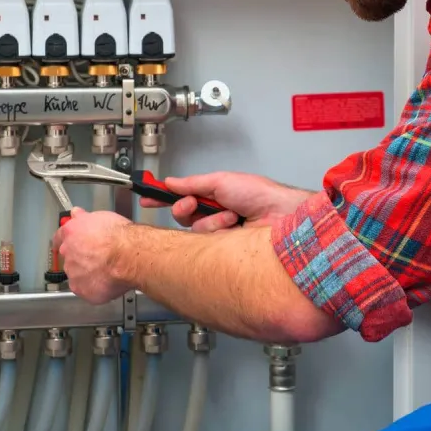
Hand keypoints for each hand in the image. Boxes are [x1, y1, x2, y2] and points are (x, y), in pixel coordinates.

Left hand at [52, 207, 132, 303]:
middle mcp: (68, 254)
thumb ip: (84, 217)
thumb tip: (76, 213)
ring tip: (107, 271)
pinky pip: (87, 291)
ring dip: (88, 274)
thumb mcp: (101, 217)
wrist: (128, 257)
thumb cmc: (119, 236)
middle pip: (70, 258)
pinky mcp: (82, 290)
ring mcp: (73, 274)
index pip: (59, 237)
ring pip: (78, 276)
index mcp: (70, 233)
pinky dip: (96, 288)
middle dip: (81, 259)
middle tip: (99, 258)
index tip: (67, 243)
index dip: (64, 240)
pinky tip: (108, 282)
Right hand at [139, 172, 313, 232]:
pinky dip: (218, 232)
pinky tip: (233, 227)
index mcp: (215, 196)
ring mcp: (221, 232)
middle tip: (193, 205)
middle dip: (186, 209)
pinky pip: (208, 244)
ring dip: (211, 220)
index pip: (182, 197)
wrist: (283, 216)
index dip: (164, 198)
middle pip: (184, 216)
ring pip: (195, 231)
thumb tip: (171, 181)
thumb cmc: (263, 196)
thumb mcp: (223, 182)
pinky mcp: (226, 249)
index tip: (147, 197)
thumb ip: (193, 183)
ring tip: (230, 215)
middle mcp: (216, 214)